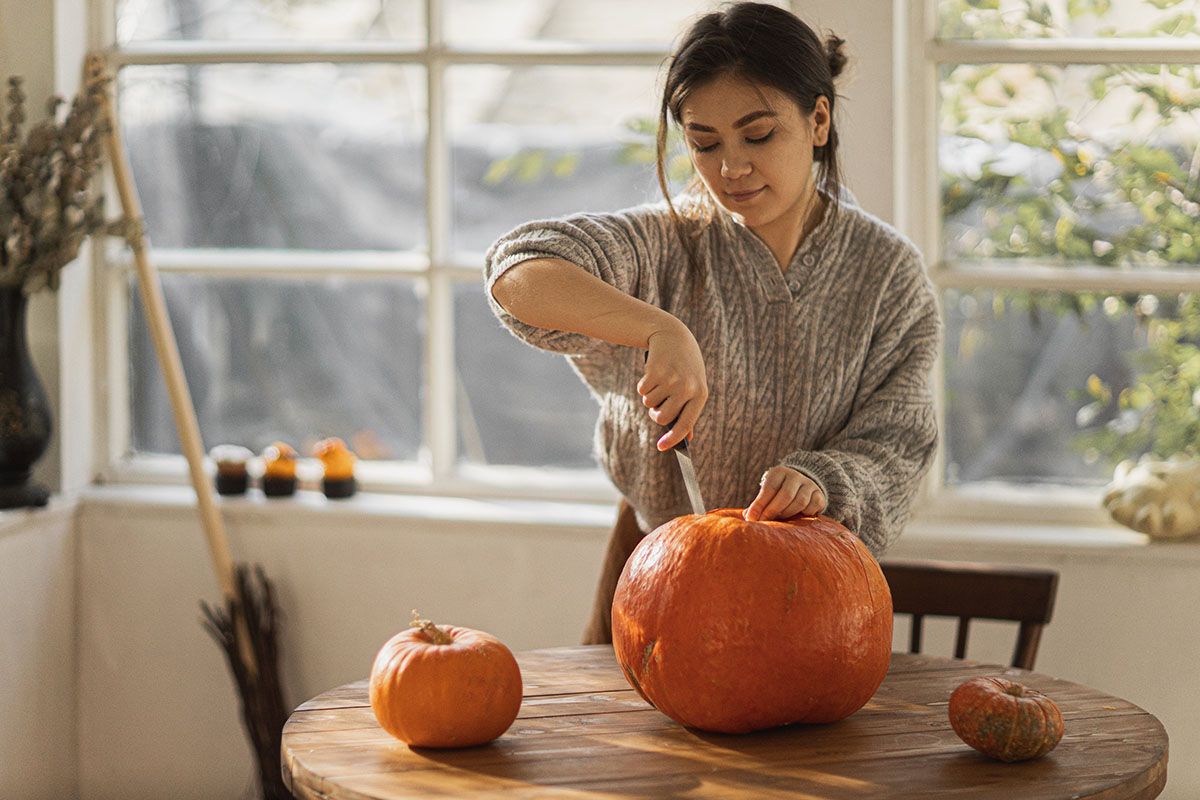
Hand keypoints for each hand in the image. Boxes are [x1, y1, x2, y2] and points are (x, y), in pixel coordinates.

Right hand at [638, 322, 707, 450]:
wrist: (673, 337)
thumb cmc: (685, 367)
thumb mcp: (694, 387)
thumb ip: (689, 412)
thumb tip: (686, 438)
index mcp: (700, 394)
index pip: (686, 424)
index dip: (673, 439)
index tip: (661, 447)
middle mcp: (686, 388)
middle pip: (662, 418)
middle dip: (656, 415)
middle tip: (657, 406)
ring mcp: (670, 380)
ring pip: (650, 404)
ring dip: (650, 397)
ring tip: (660, 382)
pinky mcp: (654, 372)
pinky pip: (642, 391)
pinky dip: (643, 386)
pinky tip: (653, 374)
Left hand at [744, 466, 825, 521]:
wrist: (802, 487)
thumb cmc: (778, 493)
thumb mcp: (768, 493)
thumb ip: (758, 504)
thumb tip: (747, 517)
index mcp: (779, 472)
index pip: (769, 488)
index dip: (760, 504)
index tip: (751, 518)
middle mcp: (795, 476)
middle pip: (785, 495)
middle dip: (773, 511)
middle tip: (764, 522)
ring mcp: (809, 484)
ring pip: (799, 502)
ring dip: (787, 514)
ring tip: (779, 520)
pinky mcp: (819, 495)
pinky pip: (811, 508)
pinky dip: (803, 515)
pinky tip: (796, 517)